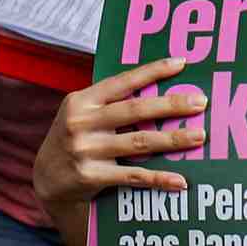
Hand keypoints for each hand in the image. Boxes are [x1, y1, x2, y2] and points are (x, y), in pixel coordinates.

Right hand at [33, 58, 207, 245]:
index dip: (153, 71)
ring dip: (173, 139)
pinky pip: (133, 176)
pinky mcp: (91, 176)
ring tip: (199, 136)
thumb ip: (110, 103)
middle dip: (171, 105)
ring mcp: (86, 150)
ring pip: (139, 143)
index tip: (182, 64)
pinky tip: (180, 180)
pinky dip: (159, 178)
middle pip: (135, 110)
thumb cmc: (74, 140)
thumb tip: (159, 92)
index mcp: (82, 100)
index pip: (123, 81)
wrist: (45, 179)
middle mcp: (82, 122)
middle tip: (201, 102)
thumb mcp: (81, 113)